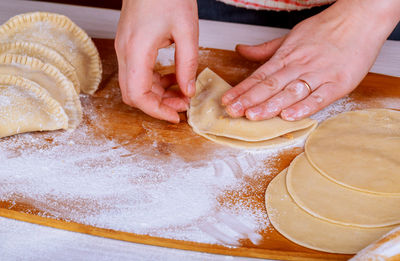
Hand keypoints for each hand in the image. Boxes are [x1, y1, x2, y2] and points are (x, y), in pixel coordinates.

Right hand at [115, 0, 198, 122]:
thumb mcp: (187, 30)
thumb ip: (187, 64)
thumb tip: (188, 90)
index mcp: (137, 49)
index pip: (138, 95)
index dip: (157, 111)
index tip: (176, 116)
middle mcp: (125, 51)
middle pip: (133, 94)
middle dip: (158, 105)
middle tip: (182, 105)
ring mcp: (125, 48)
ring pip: (135, 85)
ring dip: (157, 94)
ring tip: (182, 93)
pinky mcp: (129, 45)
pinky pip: (137, 73)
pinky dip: (154, 82)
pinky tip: (172, 78)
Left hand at [222, 0, 399, 120]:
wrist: (361, 18)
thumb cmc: (326, 29)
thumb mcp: (291, 37)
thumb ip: (265, 49)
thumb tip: (240, 50)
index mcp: (287, 56)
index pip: (259, 75)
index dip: (242, 89)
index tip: (227, 101)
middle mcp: (300, 65)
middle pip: (271, 85)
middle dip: (249, 100)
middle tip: (233, 112)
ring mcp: (319, 75)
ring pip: (291, 92)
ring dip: (270, 105)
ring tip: (252, 116)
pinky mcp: (339, 83)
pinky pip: (319, 98)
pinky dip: (304, 108)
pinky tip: (289, 116)